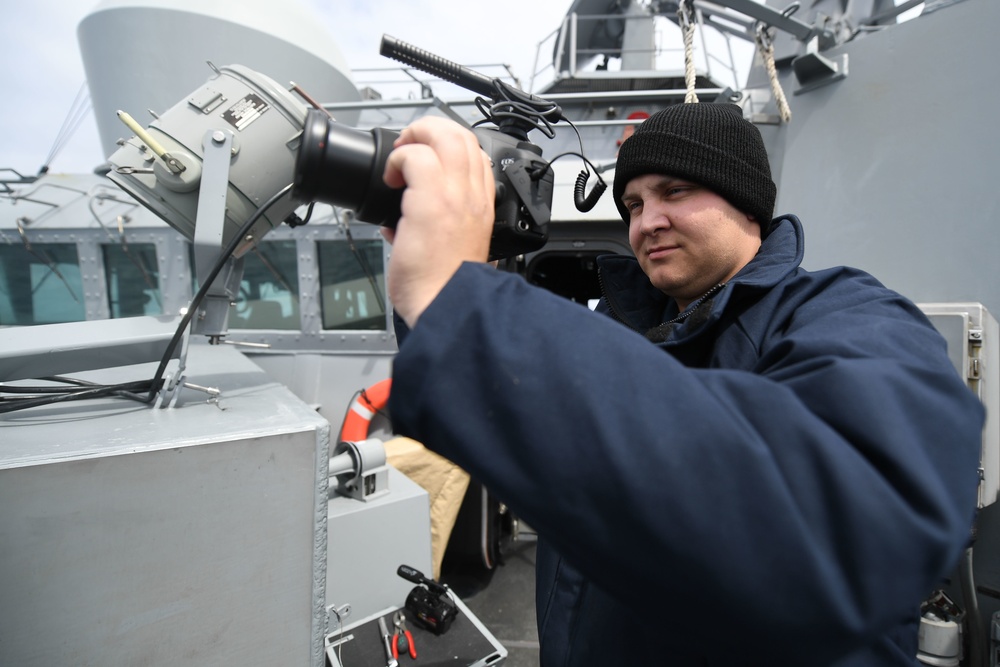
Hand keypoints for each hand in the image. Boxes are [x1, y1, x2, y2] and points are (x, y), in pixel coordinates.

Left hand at [382, 116, 494, 326]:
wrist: (447, 307)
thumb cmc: (445, 287)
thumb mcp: (451, 252)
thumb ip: (432, 230)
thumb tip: (400, 223)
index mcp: (481, 207)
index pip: (476, 155)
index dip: (448, 147)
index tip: (425, 157)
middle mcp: (474, 197)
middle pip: (463, 135)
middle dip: (430, 130)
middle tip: (408, 147)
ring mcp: (456, 196)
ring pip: (445, 135)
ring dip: (415, 137)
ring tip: (399, 157)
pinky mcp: (432, 201)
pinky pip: (415, 156)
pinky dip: (398, 159)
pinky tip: (390, 177)